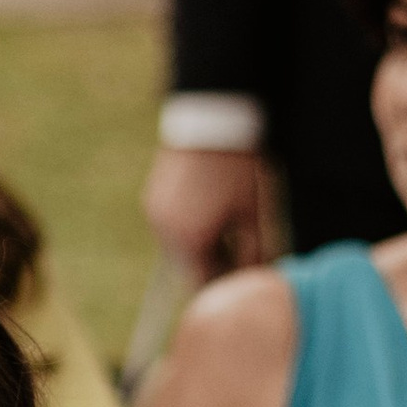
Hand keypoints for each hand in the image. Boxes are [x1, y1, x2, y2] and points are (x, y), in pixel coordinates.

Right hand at [143, 145, 269, 273]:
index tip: (243, 278)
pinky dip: (186, 230)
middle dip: (211, 265)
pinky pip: (168, 228)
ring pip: (177, 249)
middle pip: (188, 267)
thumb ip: (253, 251)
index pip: (205, 282)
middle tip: (237, 253)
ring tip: (224, 229)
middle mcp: (165, 234)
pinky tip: (206, 212)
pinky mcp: (152, 200)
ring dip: (197, 248)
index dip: (225, 283)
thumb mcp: (252, 213)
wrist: (211, 123)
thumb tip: (254, 276)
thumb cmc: (237, 168)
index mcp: (191, 241)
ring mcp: (155, 216)